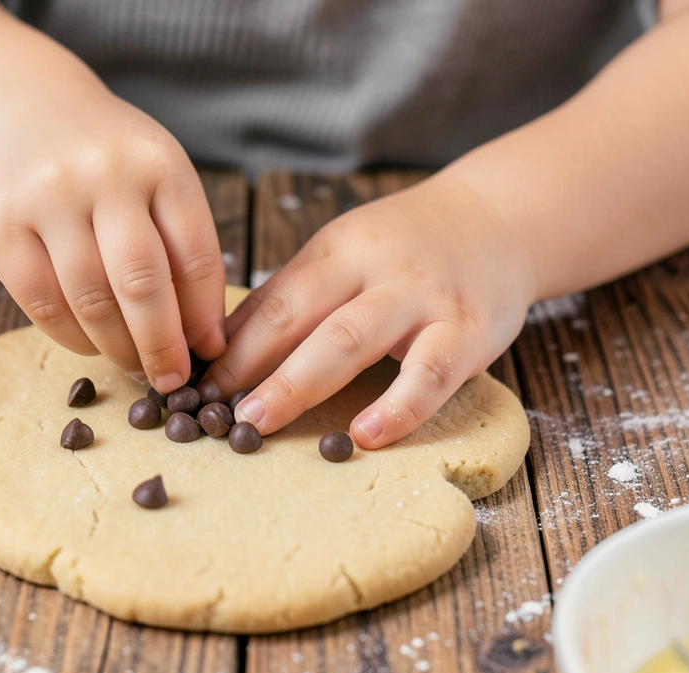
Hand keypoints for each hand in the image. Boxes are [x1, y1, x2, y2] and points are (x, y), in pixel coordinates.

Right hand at [0, 64, 225, 391]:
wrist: (21, 107)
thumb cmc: (107, 159)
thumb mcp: (157, 177)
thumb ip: (184, 245)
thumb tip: (206, 338)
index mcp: (158, 163)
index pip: (195, 257)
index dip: (204, 318)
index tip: (209, 353)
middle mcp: (104, 174)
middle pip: (142, 284)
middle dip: (161, 346)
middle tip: (171, 381)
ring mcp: (46, 196)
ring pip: (91, 301)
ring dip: (117, 348)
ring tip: (133, 365)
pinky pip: (42, 303)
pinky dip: (72, 337)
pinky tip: (91, 344)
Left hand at [200, 176, 535, 448]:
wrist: (498, 221)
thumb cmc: (407, 249)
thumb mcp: (346, 256)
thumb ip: (292, 298)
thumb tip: (219, 348)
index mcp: (337, 250)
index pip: (274, 300)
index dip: (230, 346)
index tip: (190, 385)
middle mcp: (376, 268)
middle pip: (302, 317)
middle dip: (250, 365)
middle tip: (210, 411)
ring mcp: (423, 298)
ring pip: (353, 340)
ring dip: (300, 383)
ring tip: (261, 422)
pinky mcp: (469, 330)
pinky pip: (430, 373)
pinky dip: (397, 407)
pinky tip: (366, 435)